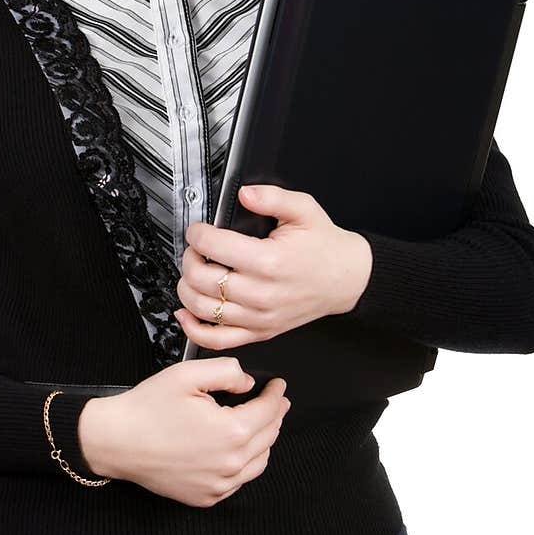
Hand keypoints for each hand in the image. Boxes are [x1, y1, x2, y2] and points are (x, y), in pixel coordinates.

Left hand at [174, 184, 373, 349]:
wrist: (347, 279)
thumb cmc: (325, 246)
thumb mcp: (304, 209)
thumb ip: (272, 197)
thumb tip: (244, 194)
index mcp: (269, 260)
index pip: (214, 246)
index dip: (197, 234)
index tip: (197, 230)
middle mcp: (262, 293)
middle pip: (202, 278)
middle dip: (189, 258)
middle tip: (194, 249)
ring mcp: (260, 317)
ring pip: (203, 309)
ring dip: (187, 288)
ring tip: (192, 273)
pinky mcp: (260, 332)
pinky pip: (218, 340)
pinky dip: (195, 329)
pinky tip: (186, 314)